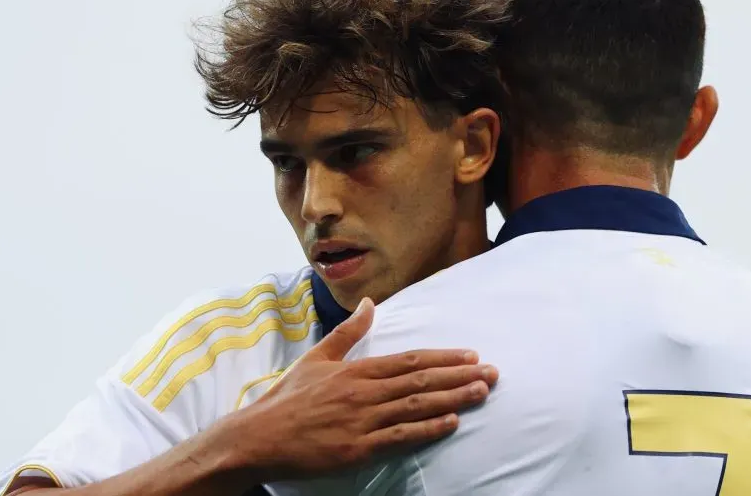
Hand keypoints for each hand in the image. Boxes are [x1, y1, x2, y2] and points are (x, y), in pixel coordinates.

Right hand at [215, 298, 497, 480]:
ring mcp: (361, 421)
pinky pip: (399, 437)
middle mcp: (363, 392)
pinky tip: (451, 423)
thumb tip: (369, 302)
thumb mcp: (317, 357)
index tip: (471, 355)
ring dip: (453, 399)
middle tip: (492, 373)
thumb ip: (348, 331)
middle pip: (420, 381)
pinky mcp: (357, 448)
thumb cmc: (288, 398)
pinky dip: (427, 430)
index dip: (443, 358)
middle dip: (460, 376)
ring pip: (416, 406)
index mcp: (355, 370)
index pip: (409, 361)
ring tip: (481, 392)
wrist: (258, 437)